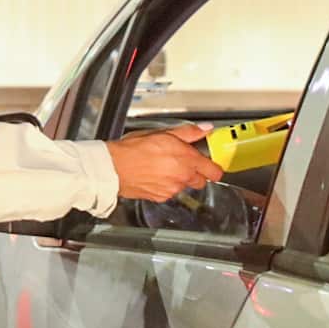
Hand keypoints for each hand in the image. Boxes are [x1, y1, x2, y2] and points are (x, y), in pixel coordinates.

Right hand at [105, 125, 223, 202]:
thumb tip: (204, 130)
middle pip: (201, 180)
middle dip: (195, 173)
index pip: (214, 172)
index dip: (214, 168)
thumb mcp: (162, 133)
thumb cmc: (134, 149)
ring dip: (178, 178)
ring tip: (162, 167)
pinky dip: (166, 185)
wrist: (114, 168)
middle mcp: (183, 177)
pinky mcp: (161, 197)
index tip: (211, 164)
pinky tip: (154, 175)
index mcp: (187, 160)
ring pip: (184, 186)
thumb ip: (187, 133)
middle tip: (182, 162)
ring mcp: (172, 189)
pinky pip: (170, 192)